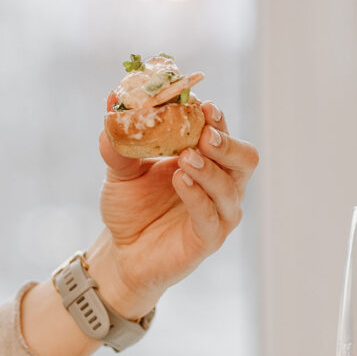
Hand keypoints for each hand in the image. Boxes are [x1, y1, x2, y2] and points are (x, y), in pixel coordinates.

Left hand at [88, 102, 258, 318]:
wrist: (122, 251)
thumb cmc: (132, 206)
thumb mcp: (121, 170)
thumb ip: (119, 142)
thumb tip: (112, 103)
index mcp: (207, 160)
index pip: (222, 133)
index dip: (217, 118)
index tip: (204, 105)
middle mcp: (222, 184)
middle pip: (245, 158)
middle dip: (227, 142)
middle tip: (205, 133)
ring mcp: (219, 213)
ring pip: (231, 187)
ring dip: (210, 169)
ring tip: (186, 158)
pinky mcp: (208, 240)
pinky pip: (211, 217)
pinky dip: (198, 197)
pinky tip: (181, 181)